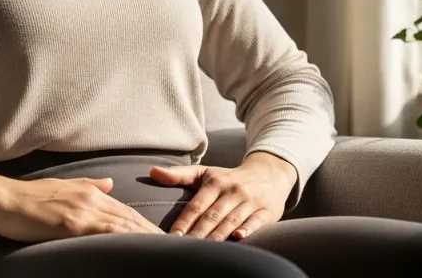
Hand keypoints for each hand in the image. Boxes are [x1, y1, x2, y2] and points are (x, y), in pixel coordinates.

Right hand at [0, 168, 163, 242]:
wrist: (3, 198)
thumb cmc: (28, 196)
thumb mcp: (64, 185)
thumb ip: (90, 185)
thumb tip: (111, 184)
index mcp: (90, 191)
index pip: (125, 211)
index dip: (145, 225)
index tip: (162, 237)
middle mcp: (92, 197)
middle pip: (130, 219)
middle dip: (152, 234)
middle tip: (174, 247)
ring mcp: (83, 209)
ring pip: (123, 225)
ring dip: (145, 238)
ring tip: (164, 251)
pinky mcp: (72, 223)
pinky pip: (104, 232)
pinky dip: (123, 239)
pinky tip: (135, 248)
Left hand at [148, 151, 296, 240]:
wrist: (269, 174)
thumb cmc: (229, 178)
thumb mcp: (206, 173)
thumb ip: (179, 175)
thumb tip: (152, 172)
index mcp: (216, 182)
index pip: (197, 205)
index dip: (185, 221)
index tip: (173, 236)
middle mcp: (233, 191)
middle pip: (213, 215)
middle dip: (198, 233)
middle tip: (184, 247)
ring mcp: (250, 201)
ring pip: (231, 220)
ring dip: (217, 235)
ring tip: (204, 249)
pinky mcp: (266, 211)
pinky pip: (256, 222)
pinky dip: (248, 229)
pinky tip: (238, 238)